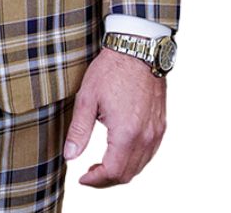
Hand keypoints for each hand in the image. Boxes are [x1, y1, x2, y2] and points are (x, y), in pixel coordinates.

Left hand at [62, 46, 166, 186]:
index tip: (81, 178)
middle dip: (106, 180)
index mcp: (126, 133)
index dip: (95, 180)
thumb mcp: (87, 98)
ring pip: (140, 166)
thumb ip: (78, 131)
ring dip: (121, 171)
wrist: (137, 49)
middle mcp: (146, 137)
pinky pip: (149, 154)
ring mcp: (156, 132)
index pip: (113, 172)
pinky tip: (120, 152)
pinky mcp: (161, 125)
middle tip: (89, 174)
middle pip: (127, 174)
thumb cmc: (110, 70)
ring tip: (101, 165)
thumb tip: (69, 157)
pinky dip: (134, 161)